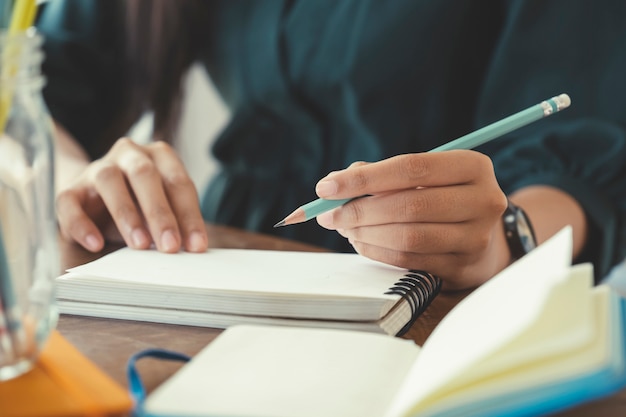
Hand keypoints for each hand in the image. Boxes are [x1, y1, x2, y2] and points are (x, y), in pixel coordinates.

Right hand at [56, 138, 207, 252]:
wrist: (95, 198)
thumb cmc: (140, 204)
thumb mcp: (162, 210)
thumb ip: (176, 223)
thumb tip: (191, 248)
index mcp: (159, 156)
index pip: (178, 182)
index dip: (189, 215)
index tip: (196, 246)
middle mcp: (129, 154)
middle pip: (145, 174)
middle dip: (160, 212)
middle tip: (170, 246)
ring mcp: (97, 167)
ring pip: (109, 180)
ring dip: (126, 214)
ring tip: (140, 244)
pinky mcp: (71, 188)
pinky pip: (70, 202)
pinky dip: (82, 224)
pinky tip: (96, 244)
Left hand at [315, 150, 508, 289]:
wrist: (485, 238)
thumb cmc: (442, 198)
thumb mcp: (424, 177)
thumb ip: (381, 175)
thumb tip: (335, 184)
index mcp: (473, 166)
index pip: (411, 168)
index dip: (365, 178)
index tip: (326, 187)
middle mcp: (482, 200)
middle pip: (409, 205)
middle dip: (359, 210)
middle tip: (327, 214)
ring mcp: (475, 238)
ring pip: (408, 236)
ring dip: (365, 233)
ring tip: (344, 227)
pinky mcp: (462, 267)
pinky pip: (409, 259)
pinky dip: (376, 251)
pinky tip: (361, 242)